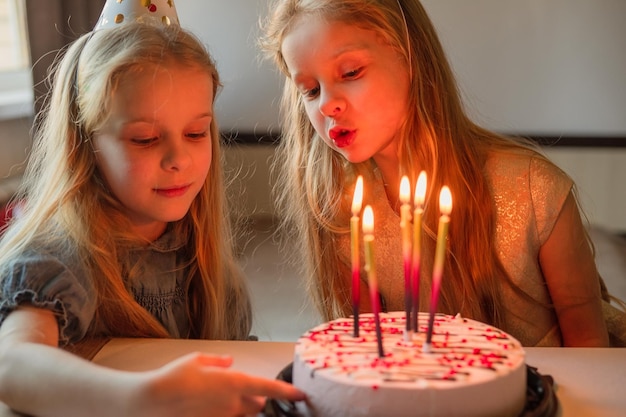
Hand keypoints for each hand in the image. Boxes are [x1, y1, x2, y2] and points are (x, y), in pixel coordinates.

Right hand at [131, 352, 304, 416]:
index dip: (287, 391)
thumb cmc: (173, 378)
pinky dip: (226, 413)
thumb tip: (228, 361)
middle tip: (246, 391)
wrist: (150, 402)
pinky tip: (211, 407)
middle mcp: (232, 403)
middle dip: (257, 399)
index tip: (300, 393)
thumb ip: (217, 361)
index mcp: (233, 382)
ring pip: (244, 415)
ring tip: (223, 399)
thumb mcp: (197, 360)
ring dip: (242, 408)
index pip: (268, 388)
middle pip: (258, 404)